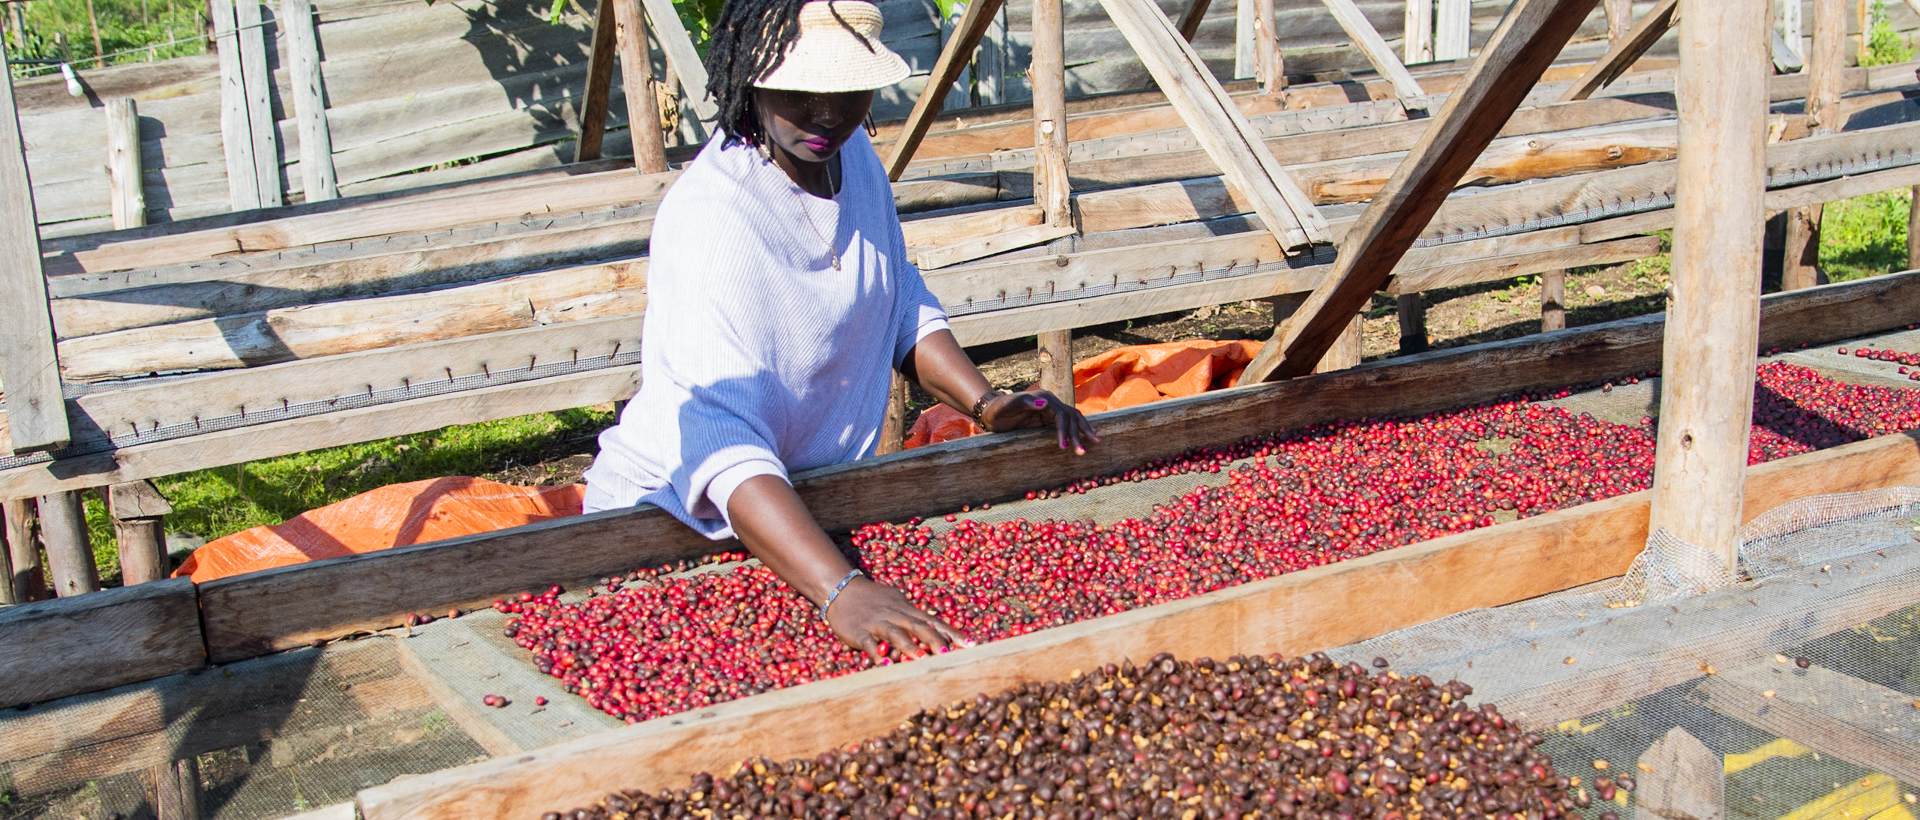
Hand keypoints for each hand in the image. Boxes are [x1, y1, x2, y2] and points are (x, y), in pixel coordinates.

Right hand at [824, 576, 972, 660]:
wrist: (842, 589)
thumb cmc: (874, 599)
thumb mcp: (897, 602)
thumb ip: (915, 615)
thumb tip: (938, 626)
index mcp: (908, 610)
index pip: (935, 621)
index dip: (952, 633)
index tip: (971, 646)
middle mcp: (896, 615)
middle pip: (919, 627)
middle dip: (935, 641)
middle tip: (951, 655)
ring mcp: (878, 623)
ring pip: (896, 634)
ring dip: (910, 647)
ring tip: (922, 660)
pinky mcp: (860, 631)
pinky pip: (869, 643)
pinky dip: (877, 654)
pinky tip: (885, 665)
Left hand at [981, 390, 1099, 454]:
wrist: (992, 411)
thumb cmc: (999, 410)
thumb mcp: (1008, 406)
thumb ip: (1025, 403)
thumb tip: (1044, 402)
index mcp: (1044, 398)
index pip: (1061, 414)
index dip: (1064, 430)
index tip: (1064, 446)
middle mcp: (1051, 402)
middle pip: (1071, 416)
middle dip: (1079, 433)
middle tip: (1083, 451)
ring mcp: (1051, 409)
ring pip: (1073, 418)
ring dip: (1083, 430)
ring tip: (1096, 442)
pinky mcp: (1049, 418)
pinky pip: (1068, 423)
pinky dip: (1079, 429)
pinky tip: (1089, 435)